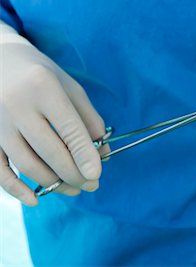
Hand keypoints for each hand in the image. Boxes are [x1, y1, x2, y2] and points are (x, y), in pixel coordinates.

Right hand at [0, 42, 109, 205]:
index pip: (68, 128)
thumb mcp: (70, 87)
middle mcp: (17, 105)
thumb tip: (103, 153)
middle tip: (91, 185)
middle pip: (49, 151)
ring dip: (53, 183)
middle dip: (74, 174)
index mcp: (43, 87)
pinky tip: (35, 199)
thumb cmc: (41, 74)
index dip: (84, 154)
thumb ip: (89, 119)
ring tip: (74, 189)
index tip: (97, 174)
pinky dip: (15, 188)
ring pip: (26, 163)